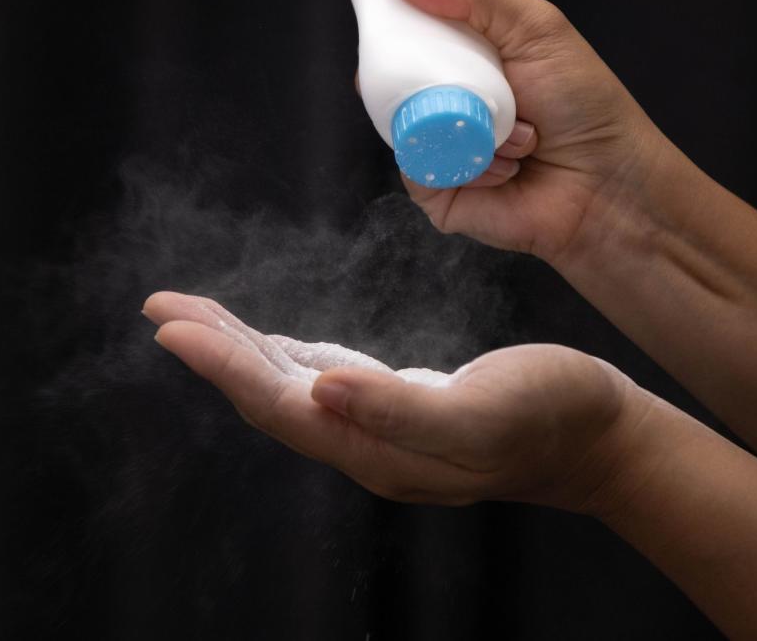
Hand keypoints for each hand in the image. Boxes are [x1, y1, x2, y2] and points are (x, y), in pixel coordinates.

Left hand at [143, 290, 658, 512]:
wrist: (595, 435)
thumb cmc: (549, 419)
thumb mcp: (481, 415)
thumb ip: (398, 412)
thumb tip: (318, 392)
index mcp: (375, 449)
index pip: (277, 404)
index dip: (221, 364)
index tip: (170, 326)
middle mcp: (365, 443)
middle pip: (268, 394)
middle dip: (212, 350)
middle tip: (161, 307)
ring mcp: (380, 426)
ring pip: (290, 386)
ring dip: (239, 349)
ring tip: (194, 316)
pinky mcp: (400, 404)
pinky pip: (323, 379)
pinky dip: (284, 354)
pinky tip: (268, 344)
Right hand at [380, 0, 665, 263]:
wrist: (611, 185)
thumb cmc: (585, 106)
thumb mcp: (535, 28)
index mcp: (467, 61)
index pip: (409, 38)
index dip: (396, 26)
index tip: (393, 11)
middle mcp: (449, 104)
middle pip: (397, 80)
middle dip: (431, 75)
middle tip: (475, 79)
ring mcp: (440, 149)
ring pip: (408, 124)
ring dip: (467, 124)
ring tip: (519, 134)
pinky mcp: (438, 195)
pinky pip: (420, 170)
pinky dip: (464, 165)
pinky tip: (506, 168)